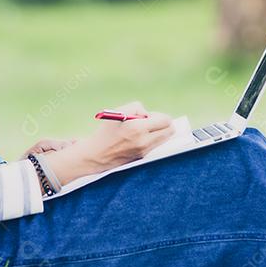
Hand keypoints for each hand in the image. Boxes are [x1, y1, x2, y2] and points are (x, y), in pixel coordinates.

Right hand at [25, 100, 173, 186]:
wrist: (95, 155)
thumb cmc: (106, 131)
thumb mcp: (118, 111)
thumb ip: (137, 107)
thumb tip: (149, 115)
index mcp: (138, 128)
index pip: (166, 120)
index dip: (159, 115)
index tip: (148, 117)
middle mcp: (144, 142)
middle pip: (170, 131)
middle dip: (163, 124)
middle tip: (148, 123)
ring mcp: (145, 152)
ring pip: (165, 139)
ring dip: (158, 132)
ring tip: (142, 131)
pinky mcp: (142, 158)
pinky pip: (156, 146)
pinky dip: (152, 140)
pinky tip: (138, 139)